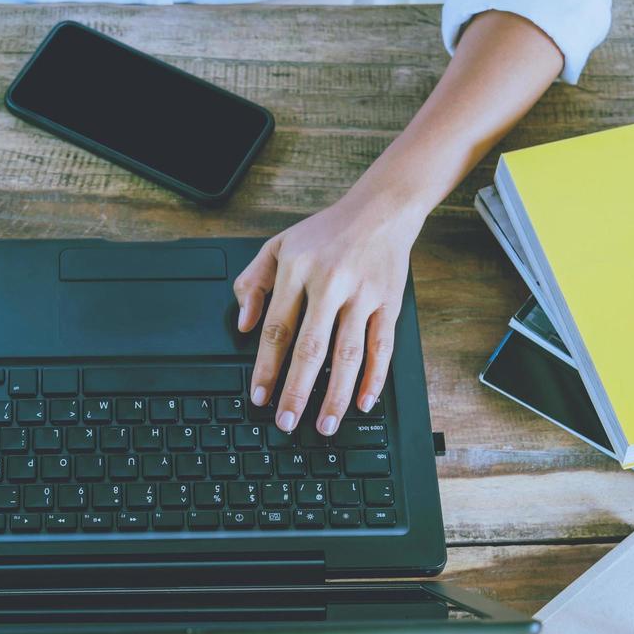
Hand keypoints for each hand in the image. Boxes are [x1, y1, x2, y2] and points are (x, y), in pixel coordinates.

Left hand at [234, 186, 423, 434]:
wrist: (381, 208)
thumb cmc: (326, 232)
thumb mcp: (278, 245)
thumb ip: (253, 283)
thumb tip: (244, 324)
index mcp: (297, 269)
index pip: (276, 328)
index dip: (266, 367)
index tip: (258, 397)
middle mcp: (330, 283)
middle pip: (310, 348)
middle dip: (297, 391)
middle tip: (287, 422)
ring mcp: (363, 294)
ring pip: (348, 353)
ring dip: (336, 395)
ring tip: (325, 425)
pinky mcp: (389, 302)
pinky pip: (382, 346)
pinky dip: (374, 377)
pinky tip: (363, 402)